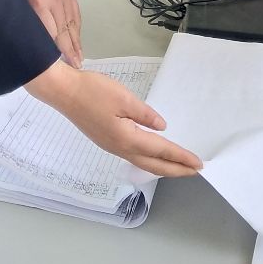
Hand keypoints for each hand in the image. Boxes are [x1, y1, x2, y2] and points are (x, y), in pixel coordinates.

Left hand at [7, 0, 81, 65]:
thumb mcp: (16, 3)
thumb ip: (27, 22)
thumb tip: (32, 43)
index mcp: (39, 5)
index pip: (52, 34)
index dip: (59, 52)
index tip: (64, 66)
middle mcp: (55, 2)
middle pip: (65, 32)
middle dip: (72, 51)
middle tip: (77, 66)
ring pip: (73, 24)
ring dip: (77, 42)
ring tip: (80, 58)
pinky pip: (75, 13)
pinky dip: (77, 27)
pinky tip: (78, 38)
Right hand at [24, 60, 201, 178]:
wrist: (63, 92)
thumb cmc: (93, 92)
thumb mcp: (124, 98)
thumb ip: (145, 114)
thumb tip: (162, 128)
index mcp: (127, 138)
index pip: (161, 150)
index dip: (181, 157)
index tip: (198, 164)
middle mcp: (120, 148)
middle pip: (153, 165)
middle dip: (176, 170)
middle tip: (194, 172)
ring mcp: (112, 147)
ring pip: (143, 163)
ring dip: (163, 167)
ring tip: (178, 168)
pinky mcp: (106, 141)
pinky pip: (134, 157)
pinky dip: (150, 160)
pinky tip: (153, 156)